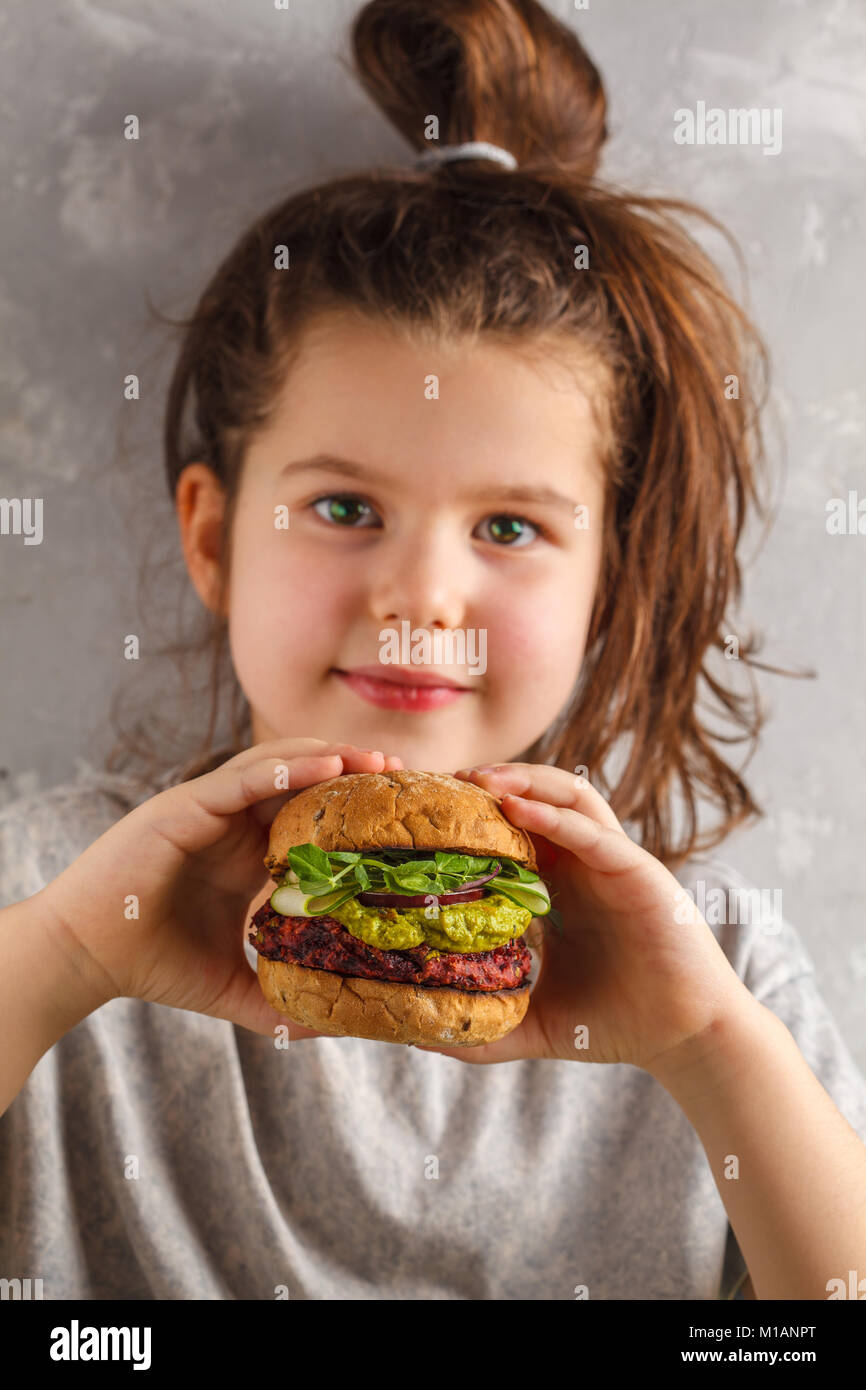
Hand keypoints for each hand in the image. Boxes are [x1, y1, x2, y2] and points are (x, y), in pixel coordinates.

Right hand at [40, 741, 403, 1037]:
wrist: (86, 958)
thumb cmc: (152, 964)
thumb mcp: (231, 987)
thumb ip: (278, 1001)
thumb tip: (333, 1027)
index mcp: (245, 852)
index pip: (308, 815)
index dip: (352, 808)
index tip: (400, 811)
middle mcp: (231, 822)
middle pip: (300, 778)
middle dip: (350, 769)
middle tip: (400, 769)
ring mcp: (208, 808)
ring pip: (276, 765)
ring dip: (325, 756)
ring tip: (371, 757)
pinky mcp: (183, 806)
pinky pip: (241, 777)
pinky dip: (284, 767)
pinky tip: (324, 763)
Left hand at [417, 762, 750, 1071]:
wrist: (684, 1040)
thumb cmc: (614, 1025)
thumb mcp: (533, 1023)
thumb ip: (482, 1028)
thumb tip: (419, 1041)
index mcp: (558, 887)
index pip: (510, 831)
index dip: (470, 816)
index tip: (424, 812)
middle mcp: (583, 865)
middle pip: (535, 798)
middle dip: (490, 783)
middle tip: (443, 781)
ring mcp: (612, 863)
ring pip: (569, 796)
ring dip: (524, 780)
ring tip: (479, 779)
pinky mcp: (639, 872)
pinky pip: (593, 833)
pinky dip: (555, 816)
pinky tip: (519, 810)